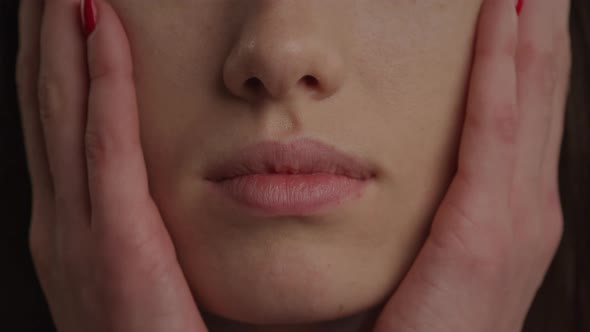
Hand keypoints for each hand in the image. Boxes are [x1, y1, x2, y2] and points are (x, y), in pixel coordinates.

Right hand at [16, 0, 208, 330]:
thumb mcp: (136, 270)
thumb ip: (136, 224)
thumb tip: (149, 182)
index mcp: (68, 226)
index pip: (55, 122)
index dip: (53, 60)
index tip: (62, 10)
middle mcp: (60, 219)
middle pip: (46, 104)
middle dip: (44, 35)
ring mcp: (78, 229)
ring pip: (63, 109)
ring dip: (61, 38)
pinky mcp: (117, 239)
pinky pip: (108, 141)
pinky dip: (103, 79)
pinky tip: (105, 30)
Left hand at [374, 0, 570, 330]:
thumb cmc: (427, 325)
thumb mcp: (439, 254)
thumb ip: (443, 208)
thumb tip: (418, 169)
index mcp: (515, 211)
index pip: (523, 112)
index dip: (526, 54)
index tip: (519, 5)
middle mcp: (529, 207)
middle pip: (539, 95)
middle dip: (540, 29)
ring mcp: (517, 218)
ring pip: (529, 98)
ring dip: (531, 31)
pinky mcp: (484, 229)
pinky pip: (493, 127)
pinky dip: (500, 66)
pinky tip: (501, 18)